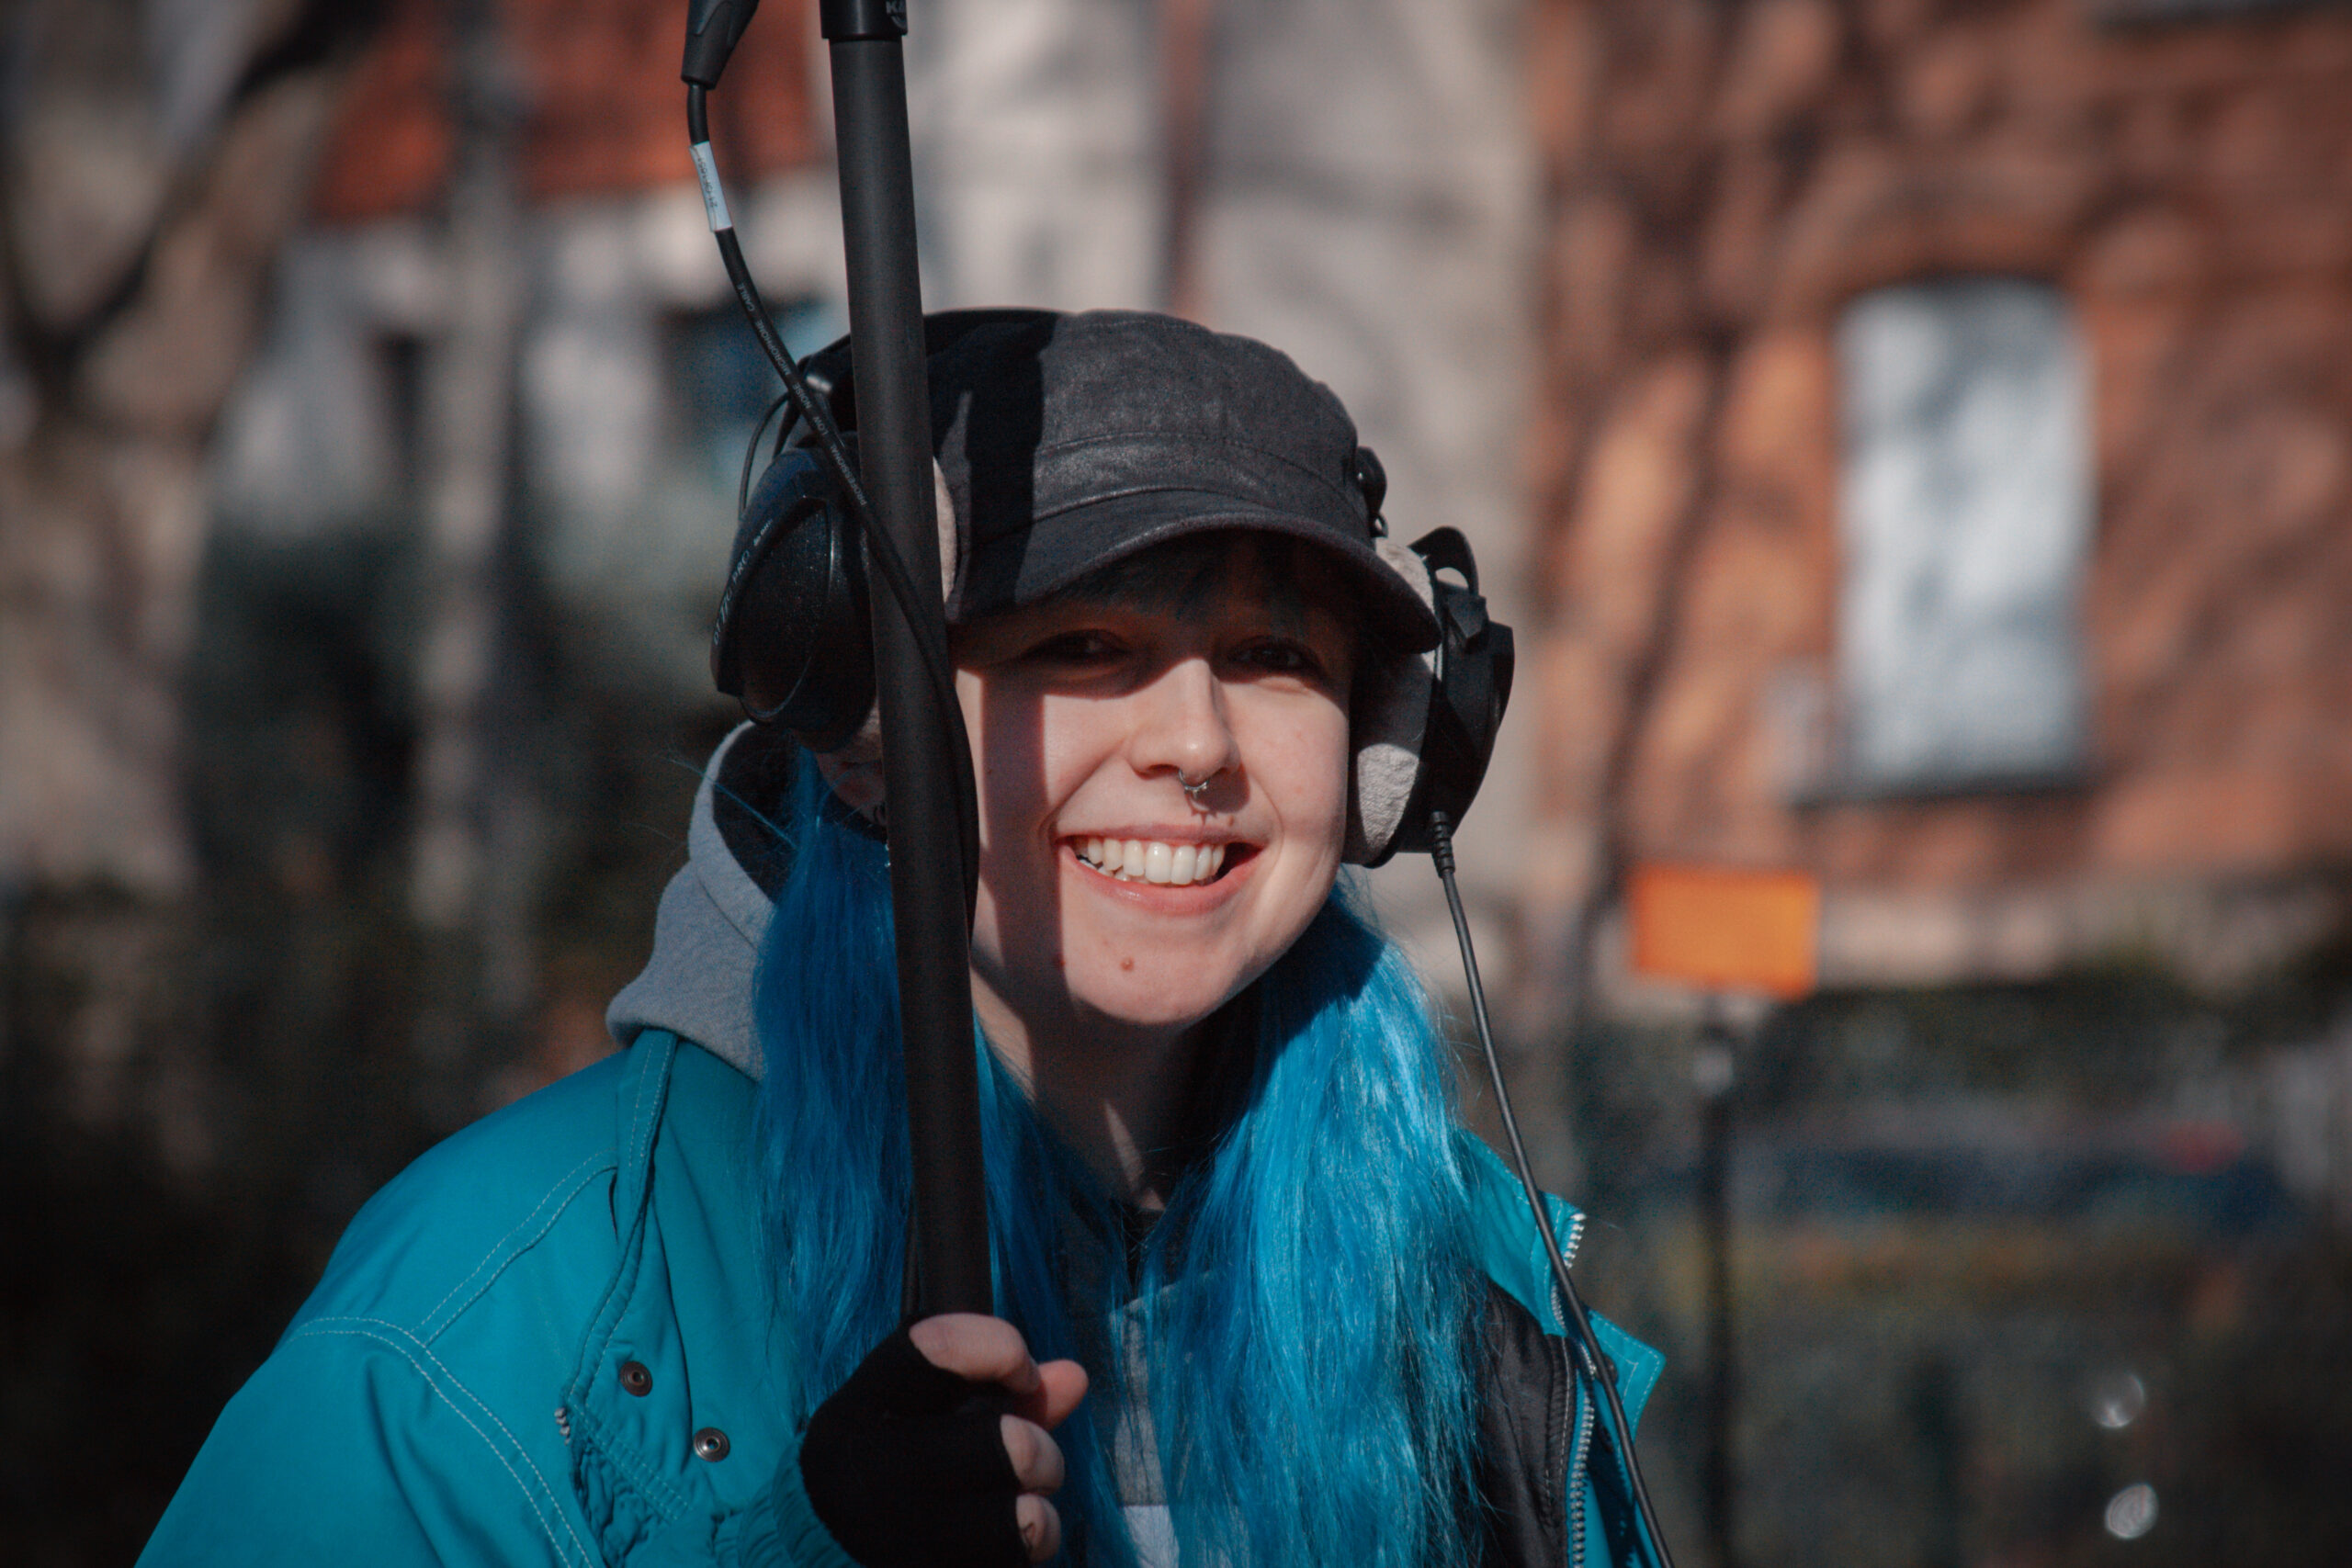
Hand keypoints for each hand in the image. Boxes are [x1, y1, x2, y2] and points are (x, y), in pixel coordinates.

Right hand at [798, 1314, 1088, 1566]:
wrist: (820, 1552)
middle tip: (1032, 1460)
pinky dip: (1027, 1550)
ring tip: (1025, 1509)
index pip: (937, 1350)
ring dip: (1039, 1512)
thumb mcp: (921, 1412)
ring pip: (1024, 1519)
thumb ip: (999, 1390)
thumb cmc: (889, 1464)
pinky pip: (1013, 1561)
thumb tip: (1073, 1377)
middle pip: (1007, 1444)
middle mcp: (874, 1470)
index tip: (1022, 1369)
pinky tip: (1003, 1545)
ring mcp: (896, 1538)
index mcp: (865, 1407)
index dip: (1002, 1348)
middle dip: (1038, 1450)